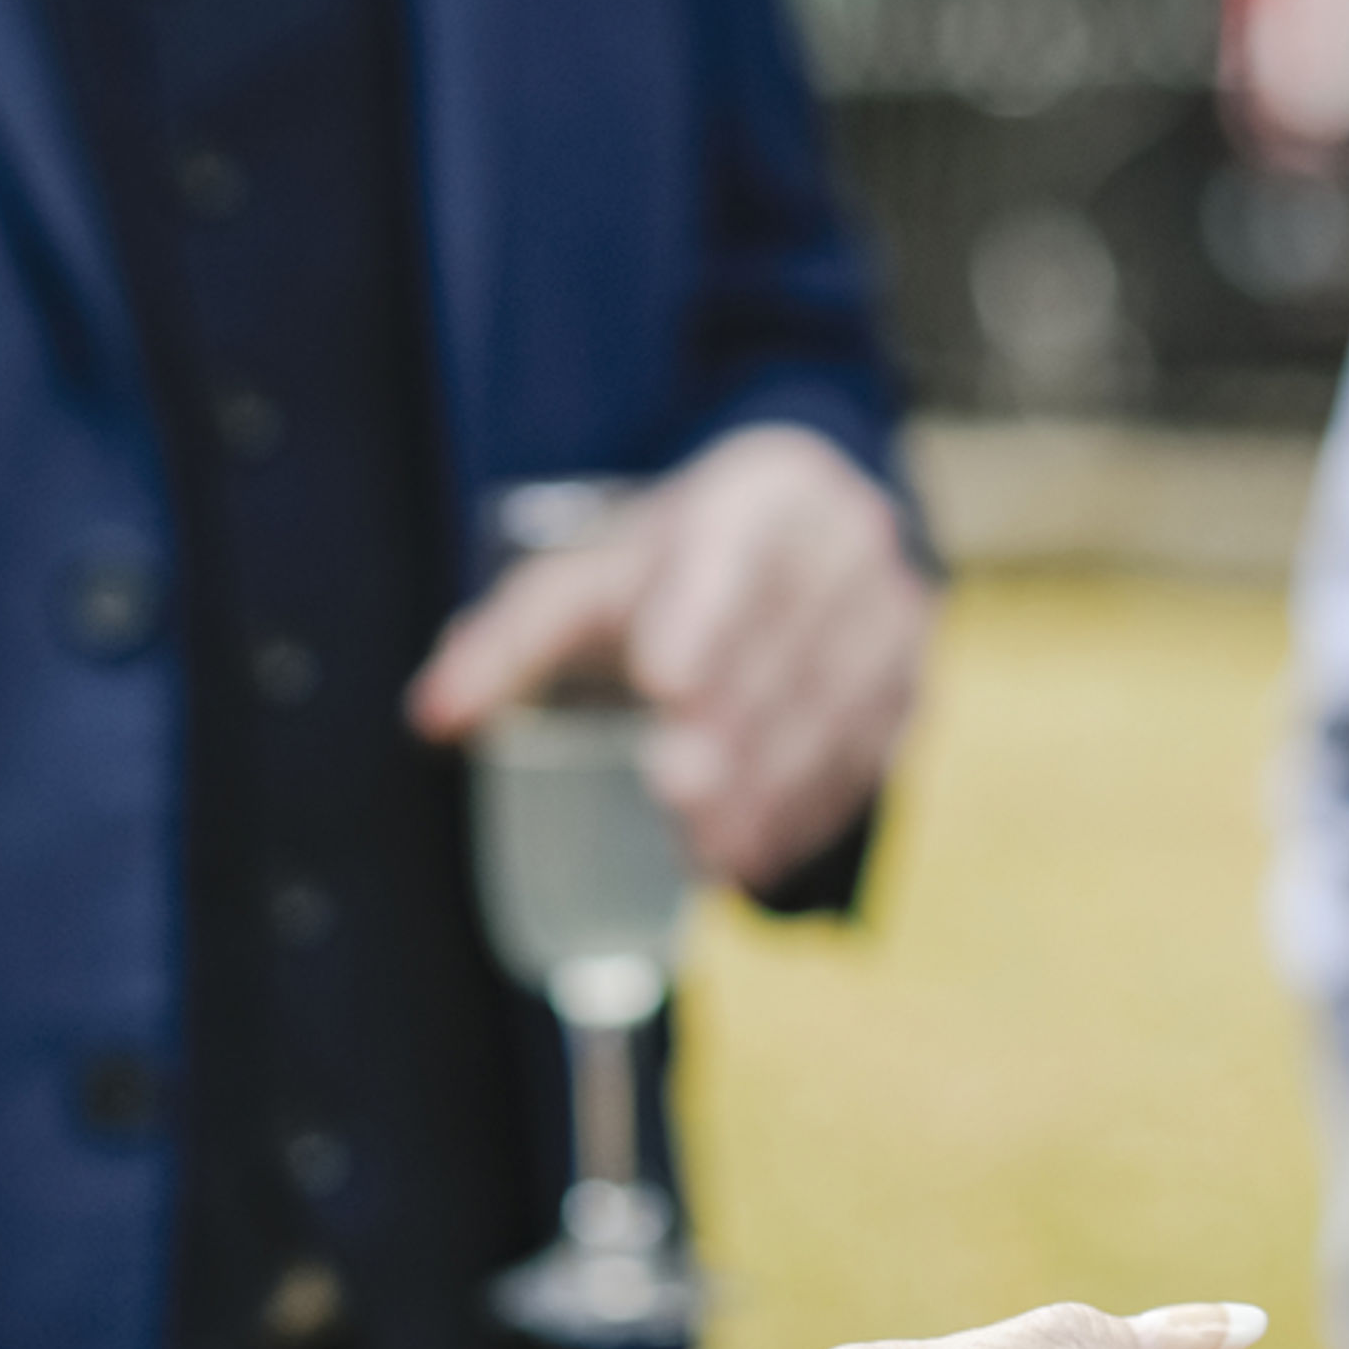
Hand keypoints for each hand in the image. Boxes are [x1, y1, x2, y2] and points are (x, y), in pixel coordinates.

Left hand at [410, 426, 932, 887]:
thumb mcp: (598, 573)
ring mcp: (895, 615)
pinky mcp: (915, 684)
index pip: (732, 546)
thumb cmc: (681, 562)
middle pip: (785, 642)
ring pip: (835, 706)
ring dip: (772, 786)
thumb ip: (515, 640)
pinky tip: (760, 856)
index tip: (665, 681)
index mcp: (764, 492)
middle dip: (732, 729)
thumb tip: (433, 717)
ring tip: (710, 852)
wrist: (815, 534)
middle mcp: (844, 542)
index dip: (701, 613)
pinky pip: (871, 753)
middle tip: (676, 797)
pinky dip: (812, 809)